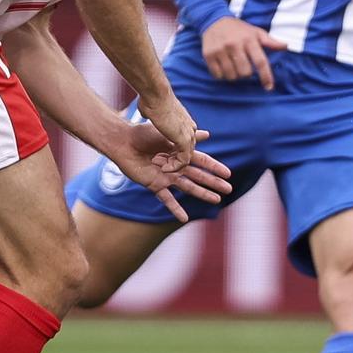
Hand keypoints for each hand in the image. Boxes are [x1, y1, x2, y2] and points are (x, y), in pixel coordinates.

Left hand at [106, 122, 232, 221]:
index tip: (228, 174)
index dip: (215, 168)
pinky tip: (184, 219)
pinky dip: (175, 209)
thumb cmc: (143, 135)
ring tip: (217, 200)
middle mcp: (175, 167)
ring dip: (202, 194)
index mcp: (179, 154)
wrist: (123, 143)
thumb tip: (207, 134)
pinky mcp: (154, 185)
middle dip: (213, 183)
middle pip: (198, 176)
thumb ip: (186, 138)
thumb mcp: (167, 134)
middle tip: (229, 189)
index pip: (202, 162)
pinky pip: (167, 199)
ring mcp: (166, 177)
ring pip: (188, 187)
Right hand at [140, 91, 198, 169]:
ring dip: (172, 165)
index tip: (157, 155)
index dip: (172, 151)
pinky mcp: (185, 141)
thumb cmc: (150, 100)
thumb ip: (152, 113)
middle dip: (173, 160)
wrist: (155, 96)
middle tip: (158, 163)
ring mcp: (189, 136)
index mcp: (183, 122)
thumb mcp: (153, 107)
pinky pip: (183, 160)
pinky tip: (163, 168)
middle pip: (187, 152)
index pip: (183, 142)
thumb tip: (145, 110)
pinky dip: (173, 167)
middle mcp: (189, 129)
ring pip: (185, 158)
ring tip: (159, 166)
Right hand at [199, 16, 287, 89]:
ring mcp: (220, 50)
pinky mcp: (208, 54)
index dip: (266, 76)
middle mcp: (234, 44)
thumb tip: (286, 46)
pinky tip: (223, 66)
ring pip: (231, 76)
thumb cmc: (238, 29)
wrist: (214, 20)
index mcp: (249, 39)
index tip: (269, 87)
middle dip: (246, 74)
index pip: (260, 61)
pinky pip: (218, 75)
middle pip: (245, 72)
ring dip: (234, 75)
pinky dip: (222, 75)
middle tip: (244, 67)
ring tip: (233, 66)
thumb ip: (270, 41)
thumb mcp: (255, 32)